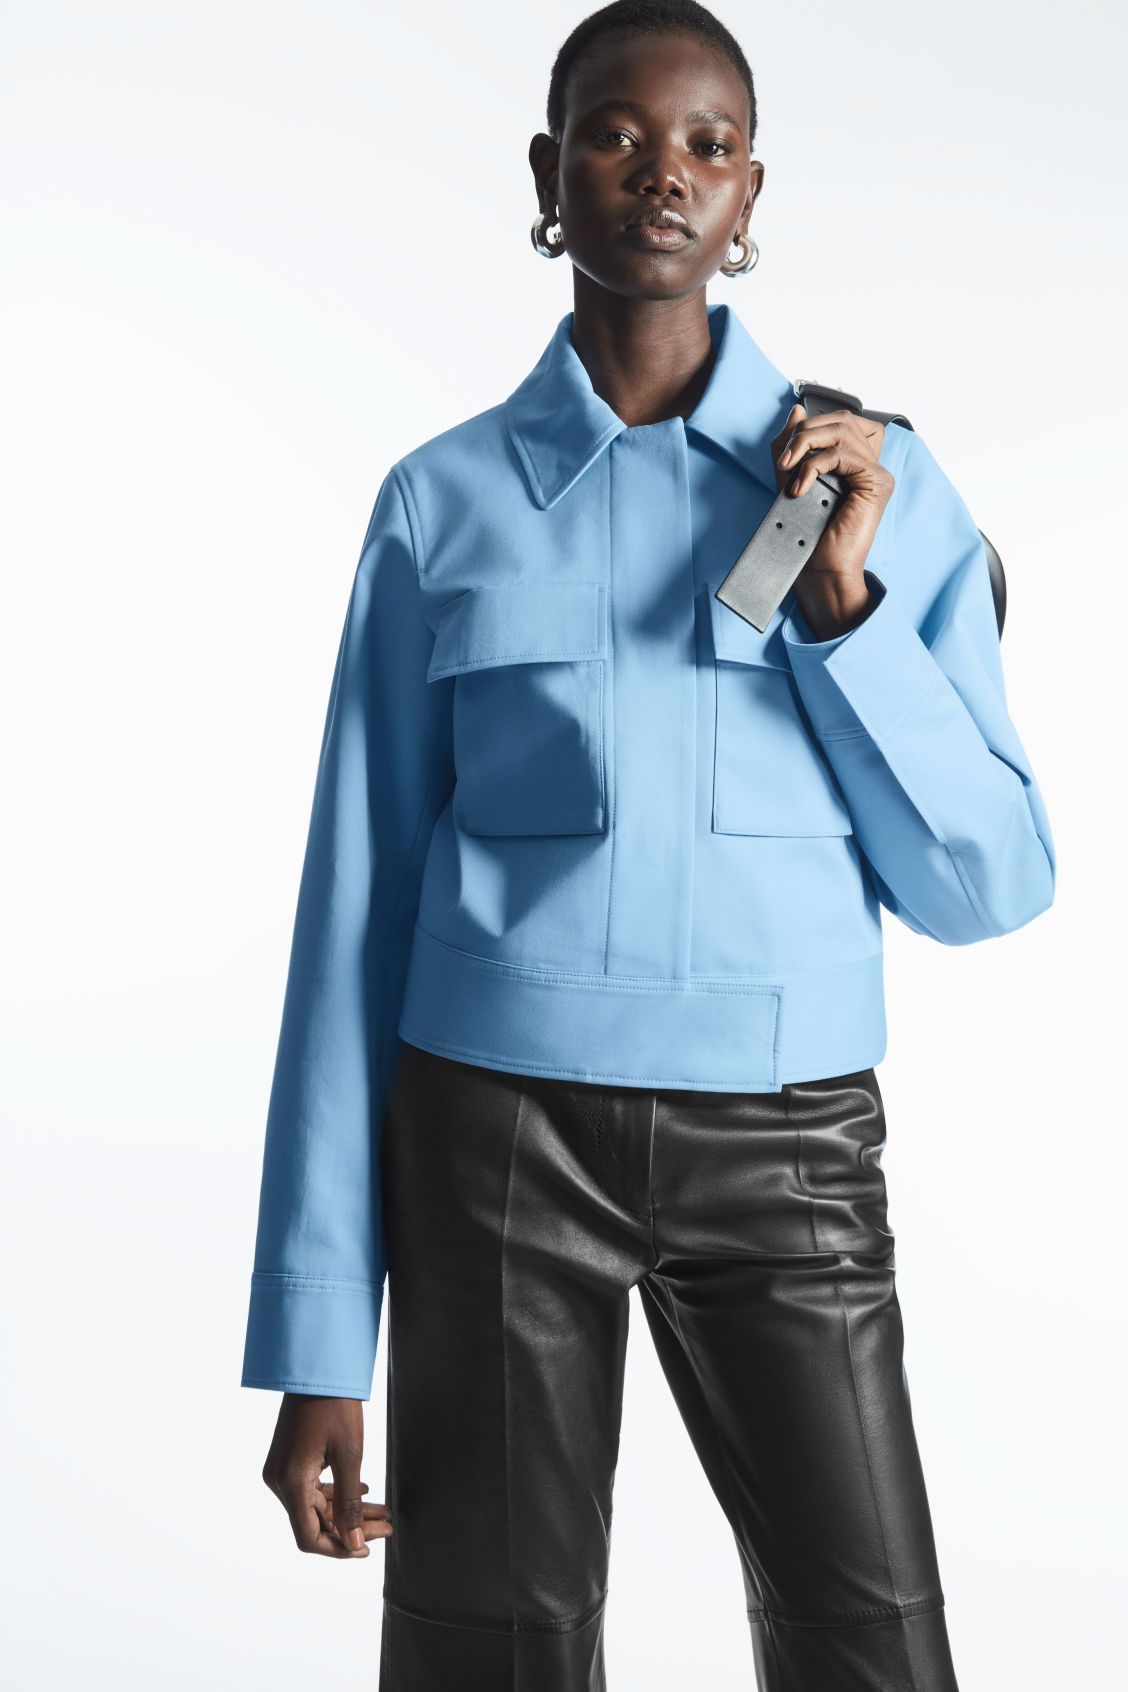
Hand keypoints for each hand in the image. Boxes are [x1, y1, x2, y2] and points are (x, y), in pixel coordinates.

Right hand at [261, 1393, 392, 1557]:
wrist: (317, 1368)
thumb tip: (356, 1544)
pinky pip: (311, 1488)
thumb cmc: (335, 1407)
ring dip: (347, 1510)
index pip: (310, 1537)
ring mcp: (281, 1471)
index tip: (368, 1549)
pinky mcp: (288, 1461)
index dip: (339, 1549)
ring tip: (383, 1512)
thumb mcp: (349, 1455)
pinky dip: (336, 1494)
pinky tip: (363, 1490)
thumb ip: (350, 1504)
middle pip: (315, 1522)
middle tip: (387, 1527)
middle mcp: (279, 1482)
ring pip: (316, 1506)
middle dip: (352, 1528)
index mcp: (290, 1484)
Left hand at [770, 403, 893, 639]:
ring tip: (788, 470)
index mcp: (855, 462)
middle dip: (804, 432)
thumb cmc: (807, 535)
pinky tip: (800, 487)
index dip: (811, 425)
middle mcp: (870, 464)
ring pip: (841, 431)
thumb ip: (792, 446)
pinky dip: (813, 465)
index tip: (787, 451)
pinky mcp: (877, 482)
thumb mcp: (790, 479)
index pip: (839, 421)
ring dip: (805, 445)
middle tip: (784, 460)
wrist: (818, 570)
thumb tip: (796, 411)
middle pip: (841, 420)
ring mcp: (877, 472)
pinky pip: (842, 454)